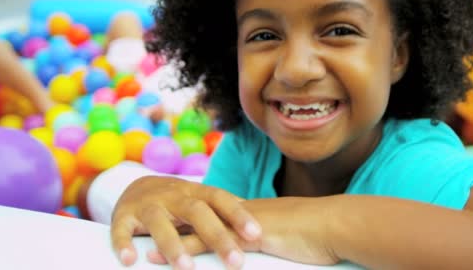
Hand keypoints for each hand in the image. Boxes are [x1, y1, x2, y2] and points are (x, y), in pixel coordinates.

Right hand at [110, 176, 261, 269]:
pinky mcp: (123, 215)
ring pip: (160, 223)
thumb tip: (261, 225)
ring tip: (186, 267)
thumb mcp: (200, 200)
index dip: (238, 215)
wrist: (134, 186)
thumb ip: (225, 210)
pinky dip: (124, 244)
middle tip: (235, 262)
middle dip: (217, 237)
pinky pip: (121, 230)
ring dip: (173, 245)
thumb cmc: (178, 201)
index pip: (221, 200)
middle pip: (198, 213)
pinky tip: (131, 261)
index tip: (256, 234)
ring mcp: (148, 205)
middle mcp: (174, 195)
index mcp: (196, 192)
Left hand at [153, 197, 340, 265]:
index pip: (213, 214)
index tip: (170, 221)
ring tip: (137, 244)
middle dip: (170, 222)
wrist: (335, 226)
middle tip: (143, 226)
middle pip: (196, 216)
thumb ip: (278, 239)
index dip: (190, 217)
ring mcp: (237, 224)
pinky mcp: (239, 238)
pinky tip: (153, 258)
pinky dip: (175, 251)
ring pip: (192, 228)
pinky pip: (201, 245)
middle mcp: (238, 215)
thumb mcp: (293, 237)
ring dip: (164, 237)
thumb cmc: (321, 234)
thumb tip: (274, 245)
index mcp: (249, 214)